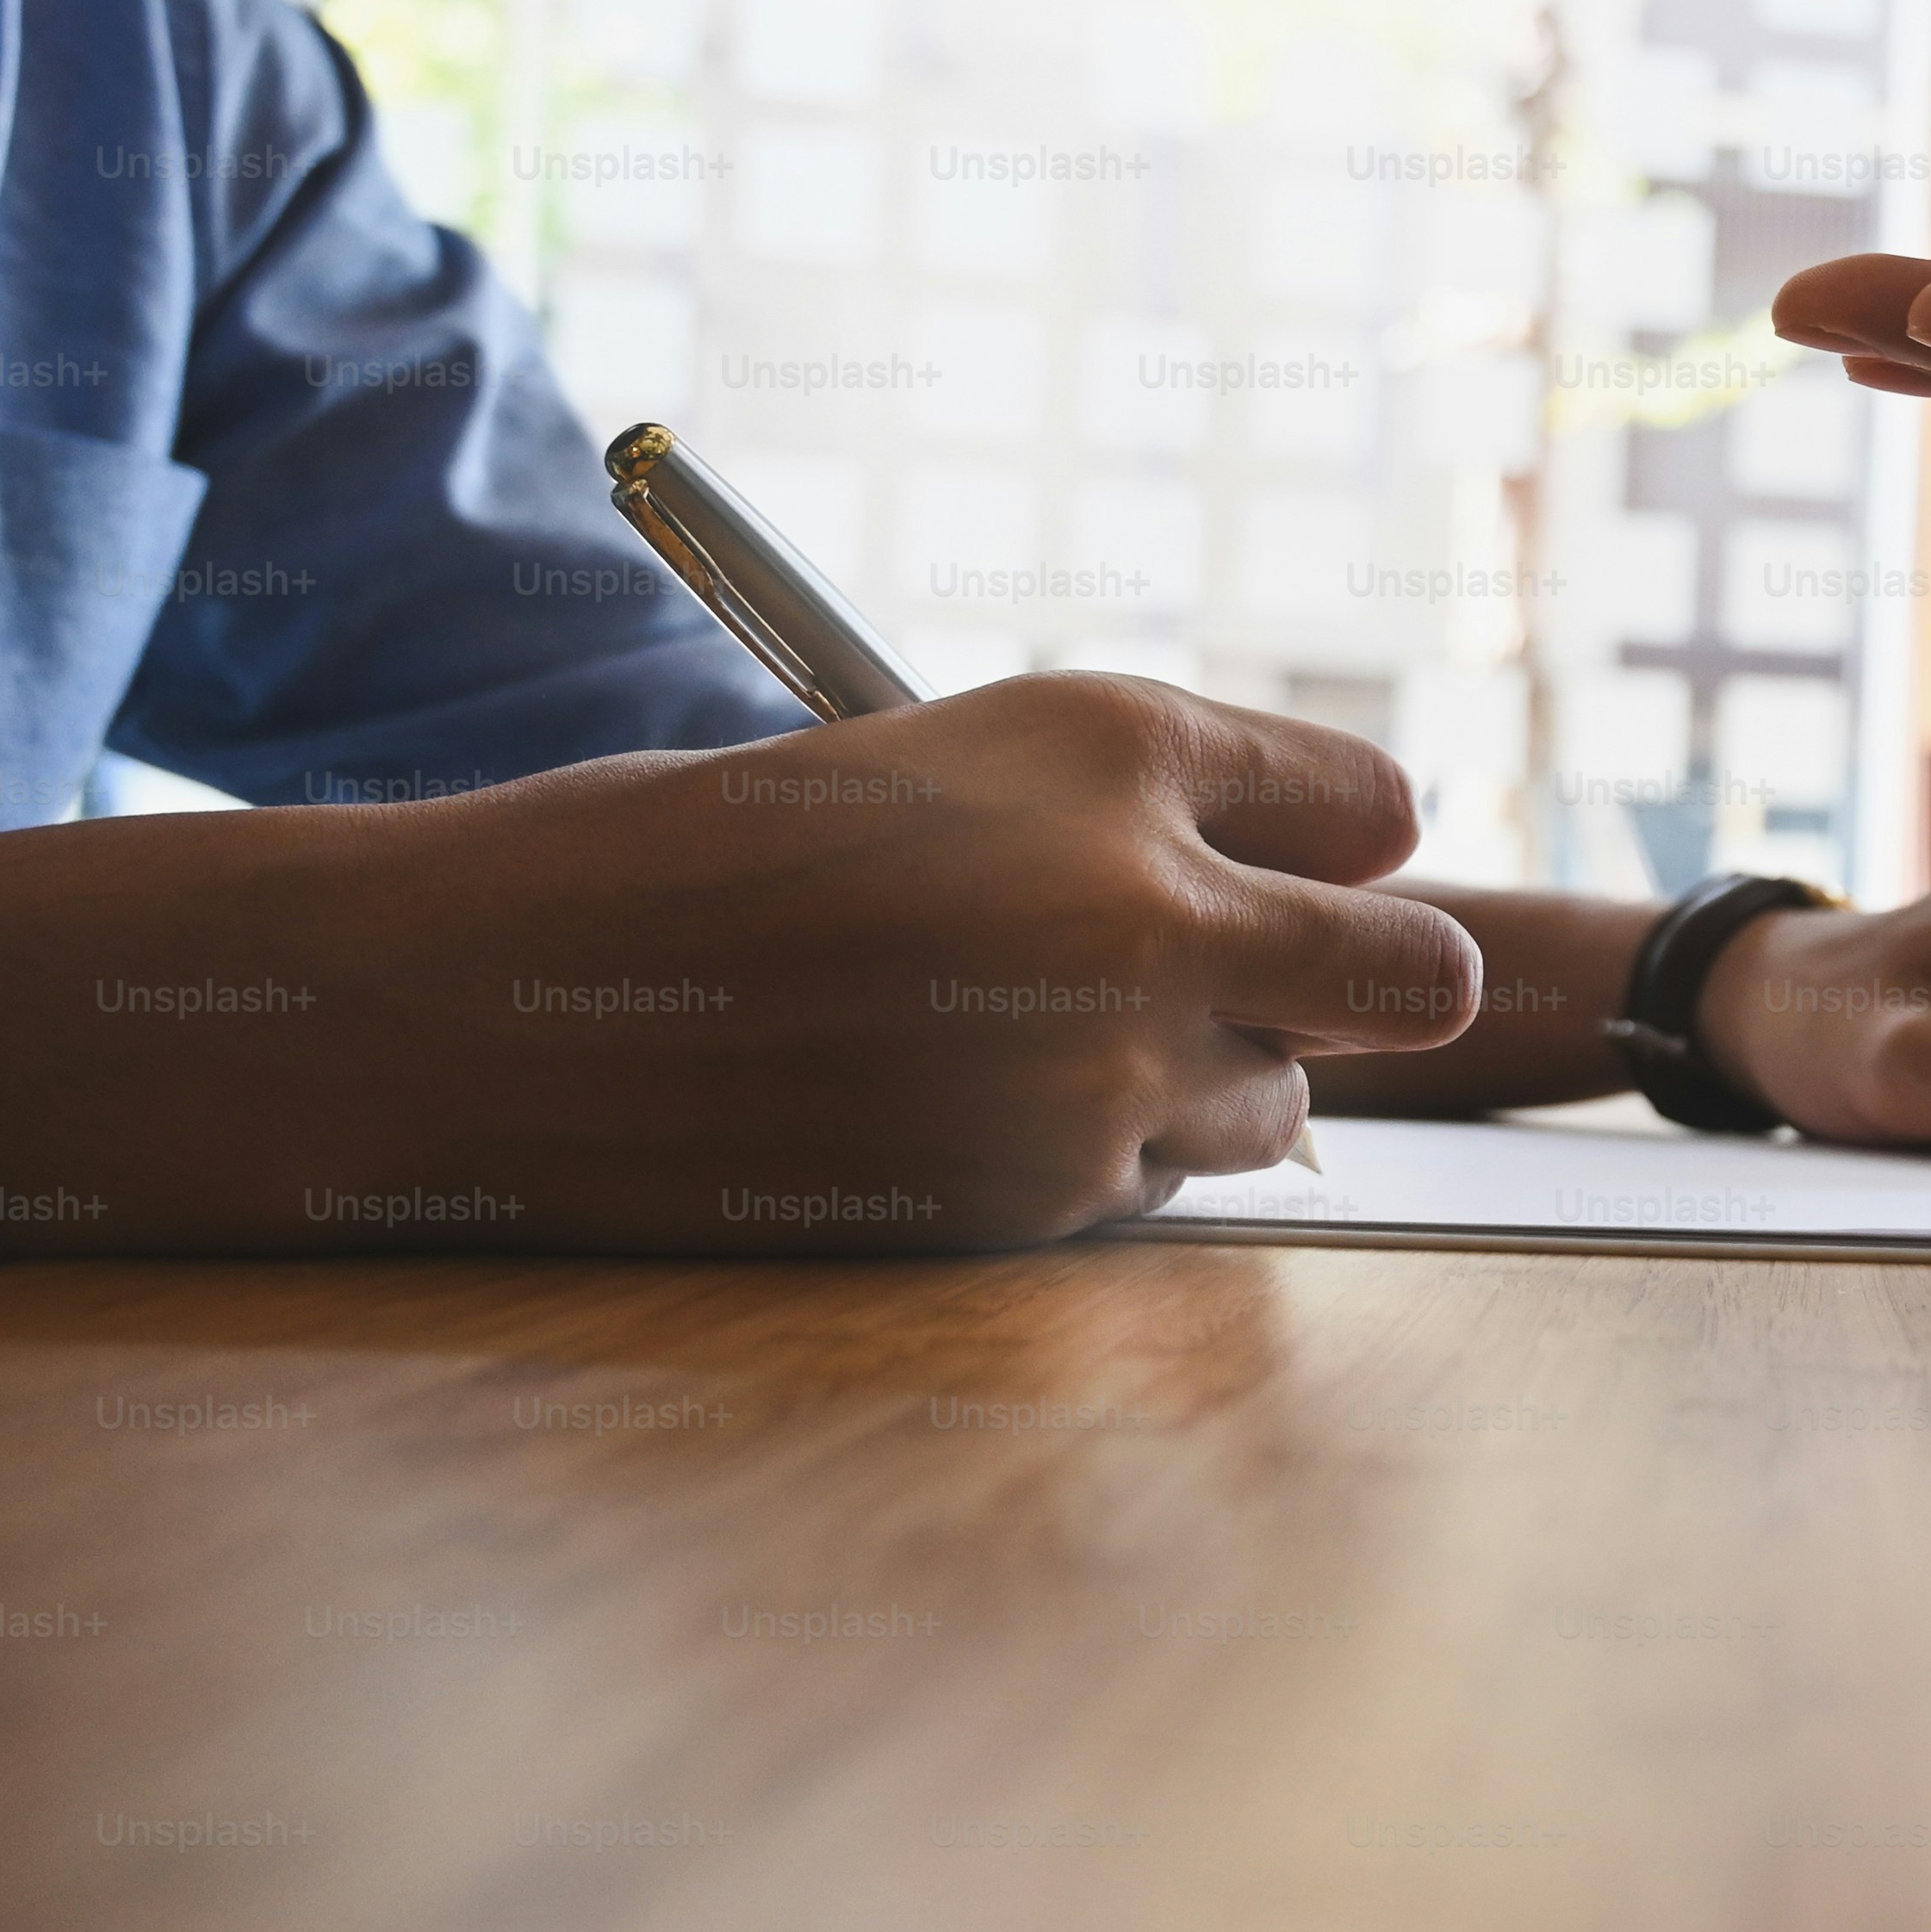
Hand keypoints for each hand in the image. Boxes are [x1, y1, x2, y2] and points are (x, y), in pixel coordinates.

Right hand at [0, 674, 1481, 1282]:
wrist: (512, 996)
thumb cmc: (735, 857)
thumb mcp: (961, 763)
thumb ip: (1172, 807)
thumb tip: (1390, 861)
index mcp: (1114, 736)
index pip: (1376, 805)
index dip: (1342, 843)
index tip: (1299, 862)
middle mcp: (1140, 889)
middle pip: (1418, 971)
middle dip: (1379, 985)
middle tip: (1291, 985)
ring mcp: (1101, 1059)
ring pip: (1275, 1102)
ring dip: (1202, 1082)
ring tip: (1027, 1036)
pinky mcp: (1040, 1195)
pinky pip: (1150, 1190)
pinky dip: (1089, 1162)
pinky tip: (948, 1109)